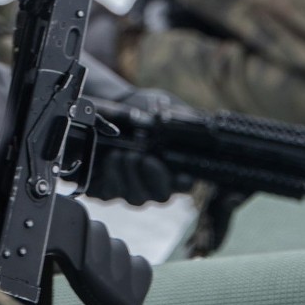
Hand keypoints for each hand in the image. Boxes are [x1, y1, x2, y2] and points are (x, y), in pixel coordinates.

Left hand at [83, 63, 181, 205]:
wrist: (114, 107)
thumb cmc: (146, 108)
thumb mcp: (168, 107)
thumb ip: (185, 118)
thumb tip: (196, 124)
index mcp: (174, 166)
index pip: (185, 184)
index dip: (184, 184)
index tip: (181, 176)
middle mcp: (154, 182)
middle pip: (161, 196)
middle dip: (154, 179)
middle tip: (144, 157)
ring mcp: (132, 186)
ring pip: (136, 198)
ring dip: (130, 176)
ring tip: (124, 154)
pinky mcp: (109, 187)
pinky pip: (110, 194)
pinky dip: (112, 177)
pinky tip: (112, 159)